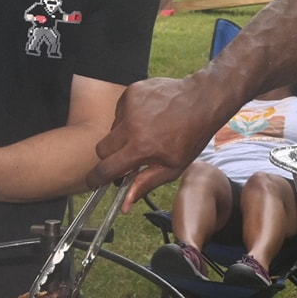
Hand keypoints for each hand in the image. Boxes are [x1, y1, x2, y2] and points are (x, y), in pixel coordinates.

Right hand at [89, 76, 231, 211]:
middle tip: (127, 156)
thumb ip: (145, 184)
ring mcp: (129, 106)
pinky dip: (129, 117)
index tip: (95, 183)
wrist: (202, 101)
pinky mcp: (131, 92)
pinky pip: (119, 111)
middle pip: (101, 149)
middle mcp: (130, 126)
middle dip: (110, 157)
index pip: (105, 168)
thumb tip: (124, 205)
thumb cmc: (190, 136)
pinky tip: (147, 116)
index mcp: (140, 147)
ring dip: (122, 135)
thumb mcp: (173, 167)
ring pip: (111, 129)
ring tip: (146, 132)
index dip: (96, 179)